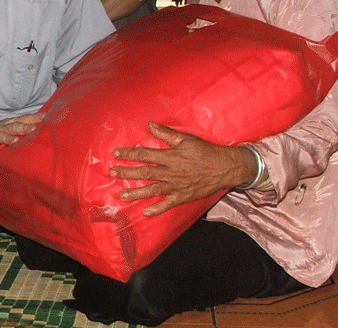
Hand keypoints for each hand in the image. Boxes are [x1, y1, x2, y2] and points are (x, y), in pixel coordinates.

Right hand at [0, 112, 44, 154]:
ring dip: (7, 137)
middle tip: (33, 129)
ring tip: (15, 141)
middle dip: (23, 128)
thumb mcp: (9, 130)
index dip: (33, 118)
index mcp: (8, 124)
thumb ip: (22, 129)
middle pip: (13, 126)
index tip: (44, 116)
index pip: (22, 119)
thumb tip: (42, 129)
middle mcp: (1, 128)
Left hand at [109, 122, 254, 215]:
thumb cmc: (205, 151)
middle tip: (112, 173)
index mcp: (170, 157)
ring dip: (136, 193)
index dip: (129, 154)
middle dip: (127, 173)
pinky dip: (157, 209)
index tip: (116, 154)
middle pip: (144, 173)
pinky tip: (145, 213)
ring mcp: (176, 186)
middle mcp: (170, 172)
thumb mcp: (186, 139)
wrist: (225, 168)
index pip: (144, 154)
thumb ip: (167, 134)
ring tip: (122, 195)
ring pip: (152, 190)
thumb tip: (150, 125)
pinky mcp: (183, 197)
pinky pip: (168, 204)